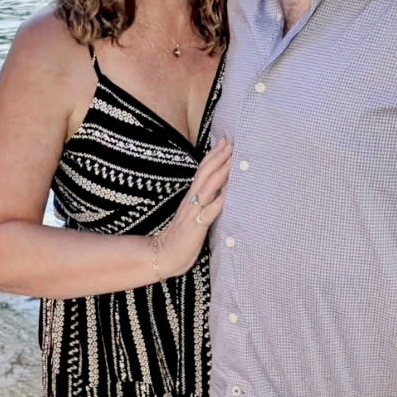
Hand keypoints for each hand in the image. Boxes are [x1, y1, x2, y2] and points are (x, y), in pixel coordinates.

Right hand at [156, 138, 231, 277]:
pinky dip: (217, 204)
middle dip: (218, 157)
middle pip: (205, 174)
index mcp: (191, 197)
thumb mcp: (193, 214)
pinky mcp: (196, 227)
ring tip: (232, 160)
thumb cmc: (182, 237)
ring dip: (220, 173)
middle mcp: (192, 201)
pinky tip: (227, 196)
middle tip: (230, 142)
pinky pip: (208, 214)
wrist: (164, 255)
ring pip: (207, 189)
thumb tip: (218, 190)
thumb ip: (203, 201)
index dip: (213, 156)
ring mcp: (193, 213)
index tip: (224, 142)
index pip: (202, 171)